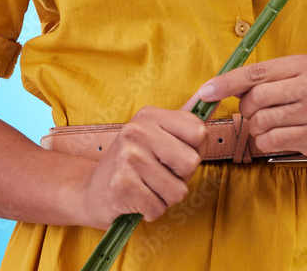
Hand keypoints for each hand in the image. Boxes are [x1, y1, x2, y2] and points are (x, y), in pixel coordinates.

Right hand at [71, 101, 207, 227]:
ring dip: (165, 198)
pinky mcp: (121, 185)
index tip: (177, 156)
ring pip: (177, 190)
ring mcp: (128, 156)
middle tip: (159, 175)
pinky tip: (136, 200)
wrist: (91, 191)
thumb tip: (214, 96)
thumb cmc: (132, 165)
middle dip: (181, 178)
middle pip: (191, 162)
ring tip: (146, 188)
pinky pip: (158, 207)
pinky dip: (151, 211)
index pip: (198, 131)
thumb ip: (184, 121)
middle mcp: (137, 130)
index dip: (196, 151)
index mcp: (150, 115)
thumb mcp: (156, 135)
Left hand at [197, 55, 306, 166]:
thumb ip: (274, 77)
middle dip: (246, 109)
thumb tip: (230, 83)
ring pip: (261, 122)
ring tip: (269, 125)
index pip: (257, 72)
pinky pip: (271, 142)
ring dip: (256, 127)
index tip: (206, 91)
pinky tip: (276, 138)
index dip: (227, 82)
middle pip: (255, 98)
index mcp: (305, 64)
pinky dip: (265, 142)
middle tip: (254, 112)